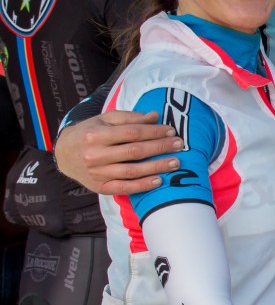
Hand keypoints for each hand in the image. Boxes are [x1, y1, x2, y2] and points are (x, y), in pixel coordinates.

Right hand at [55, 111, 181, 194]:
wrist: (64, 154)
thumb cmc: (89, 133)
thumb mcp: (105, 119)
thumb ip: (130, 118)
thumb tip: (154, 116)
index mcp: (96, 135)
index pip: (131, 133)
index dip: (154, 132)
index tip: (171, 131)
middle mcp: (95, 155)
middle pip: (134, 152)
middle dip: (160, 148)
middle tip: (179, 145)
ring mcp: (97, 173)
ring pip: (131, 171)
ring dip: (156, 167)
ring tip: (175, 163)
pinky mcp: (99, 187)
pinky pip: (124, 188)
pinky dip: (142, 186)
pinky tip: (158, 181)